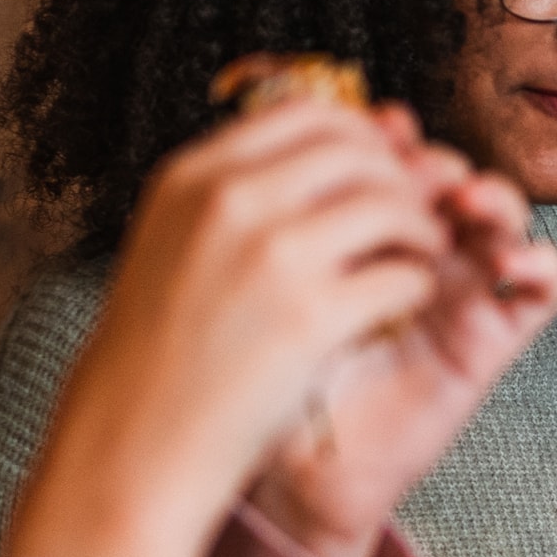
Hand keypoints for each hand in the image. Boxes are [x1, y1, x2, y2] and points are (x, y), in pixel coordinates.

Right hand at [7, 100, 474, 556]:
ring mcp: (272, 256)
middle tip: (417, 210)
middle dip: (402, 177)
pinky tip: (408, 299)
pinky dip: (420, 283)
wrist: (134, 442)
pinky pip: (405, 274)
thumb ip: (233, 195)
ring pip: (393, 204)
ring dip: (422, 227)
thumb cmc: (158, 354)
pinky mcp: (312, 317)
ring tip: (422, 253)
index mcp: (192, 177)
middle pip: (358, 151)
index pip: (305, 113)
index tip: (380, 165)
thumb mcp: (174, 243)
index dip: (361, 134)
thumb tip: (321, 151)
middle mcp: (231, 202)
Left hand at [248, 107, 556, 556]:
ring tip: (466, 202)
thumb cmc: (267, 381)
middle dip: (439, 163)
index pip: (393, 161)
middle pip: (450, 179)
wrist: (288, 476)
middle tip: (417, 169)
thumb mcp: (267, 286)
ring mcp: (458, 292)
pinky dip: (541, 262)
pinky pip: (543, 290)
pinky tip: (508, 259)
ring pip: (503, 220)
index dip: (394, 140)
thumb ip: (291, 216)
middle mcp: (413, 255)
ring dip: (496, 199)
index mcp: (357, 234)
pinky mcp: (492, 339)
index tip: (373, 132)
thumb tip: (303, 141)